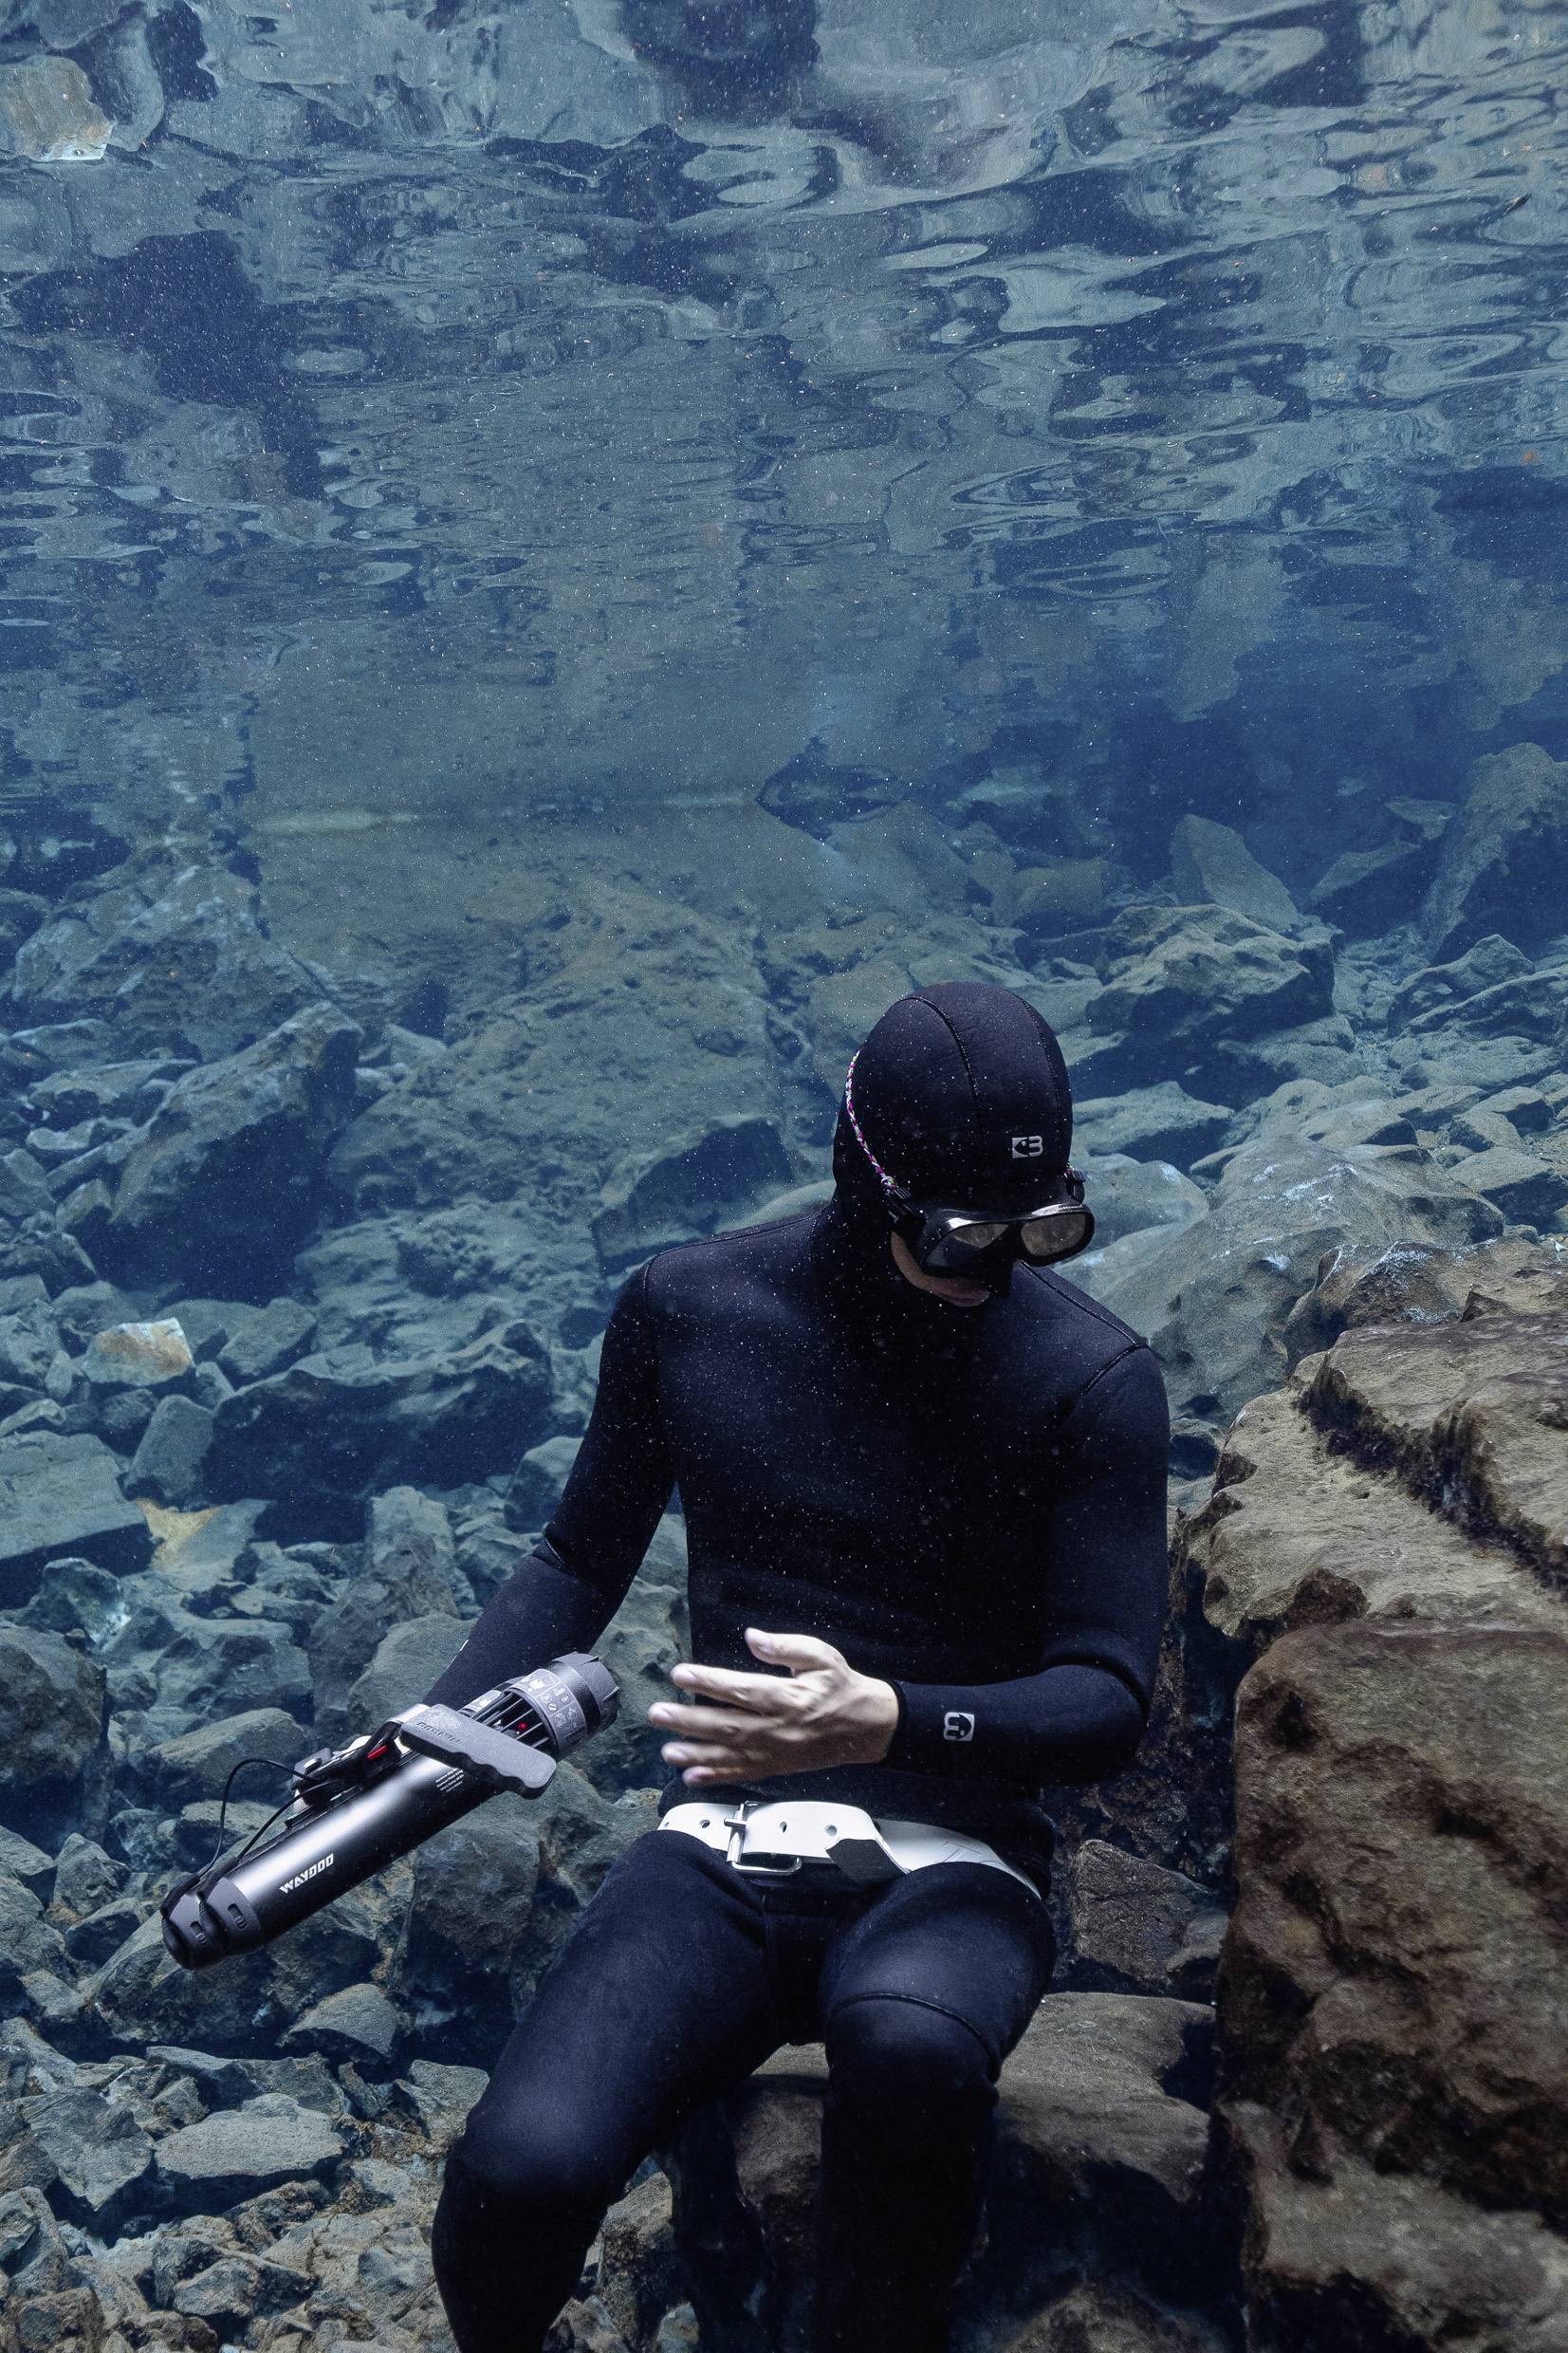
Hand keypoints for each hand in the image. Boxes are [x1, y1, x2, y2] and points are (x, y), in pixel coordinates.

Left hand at [648, 1629, 899, 1785]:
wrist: (866, 1727)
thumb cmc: (841, 1687)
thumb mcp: (821, 1656)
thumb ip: (786, 1646)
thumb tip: (753, 1637)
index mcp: (788, 1697)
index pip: (741, 1689)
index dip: (709, 1682)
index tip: (681, 1674)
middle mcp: (778, 1728)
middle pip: (728, 1725)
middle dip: (689, 1721)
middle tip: (658, 1714)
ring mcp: (776, 1752)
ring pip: (730, 1755)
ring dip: (695, 1753)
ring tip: (667, 1751)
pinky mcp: (776, 1767)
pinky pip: (742, 1774)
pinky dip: (716, 1778)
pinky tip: (692, 1777)